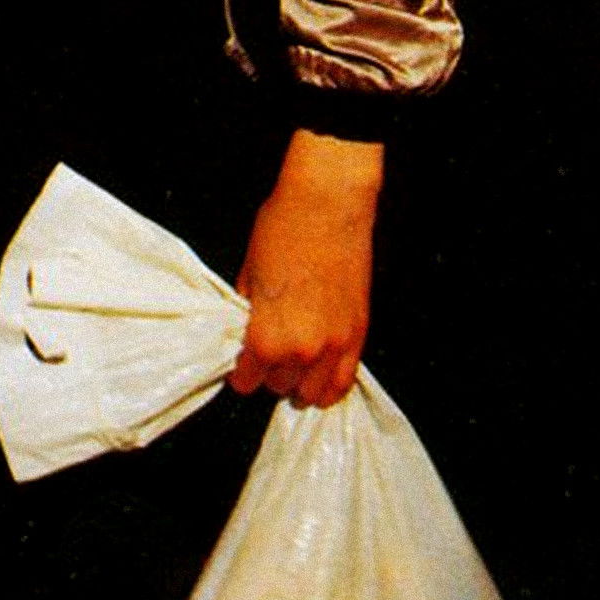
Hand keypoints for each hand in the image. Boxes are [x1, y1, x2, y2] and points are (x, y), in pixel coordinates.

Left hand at [232, 129, 382, 407]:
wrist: (327, 206)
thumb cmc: (281, 230)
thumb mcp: (248, 274)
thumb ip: (248, 313)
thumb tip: (247, 333)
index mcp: (266, 338)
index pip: (246, 380)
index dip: (241, 370)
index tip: (242, 362)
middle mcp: (301, 352)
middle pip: (278, 386)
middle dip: (269, 371)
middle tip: (268, 350)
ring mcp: (334, 347)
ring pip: (312, 393)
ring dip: (299, 381)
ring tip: (294, 361)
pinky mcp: (358, 336)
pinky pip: (344, 382)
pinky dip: (329, 386)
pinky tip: (320, 376)